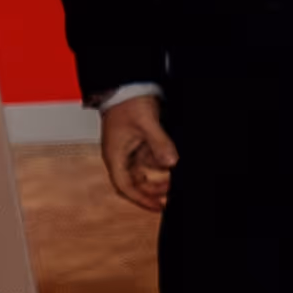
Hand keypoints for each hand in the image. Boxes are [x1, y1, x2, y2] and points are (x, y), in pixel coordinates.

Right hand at [98, 91, 176, 212]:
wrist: (126, 86)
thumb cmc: (127, 103)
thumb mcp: (146, 123)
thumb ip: (159, 143)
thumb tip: (171, 163)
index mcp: (115, 155)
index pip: (125, 186)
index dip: (141, 199)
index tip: (157, 207)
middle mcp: (120, 156)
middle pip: (135, 183)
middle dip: (153, 190)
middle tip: (172, 195)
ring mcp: (129, 150)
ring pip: (144, 172)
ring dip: (159, 177)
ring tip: (176, 180)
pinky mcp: (138, 143)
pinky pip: (150, 159)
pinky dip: (161, 163)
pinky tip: (173, 163)